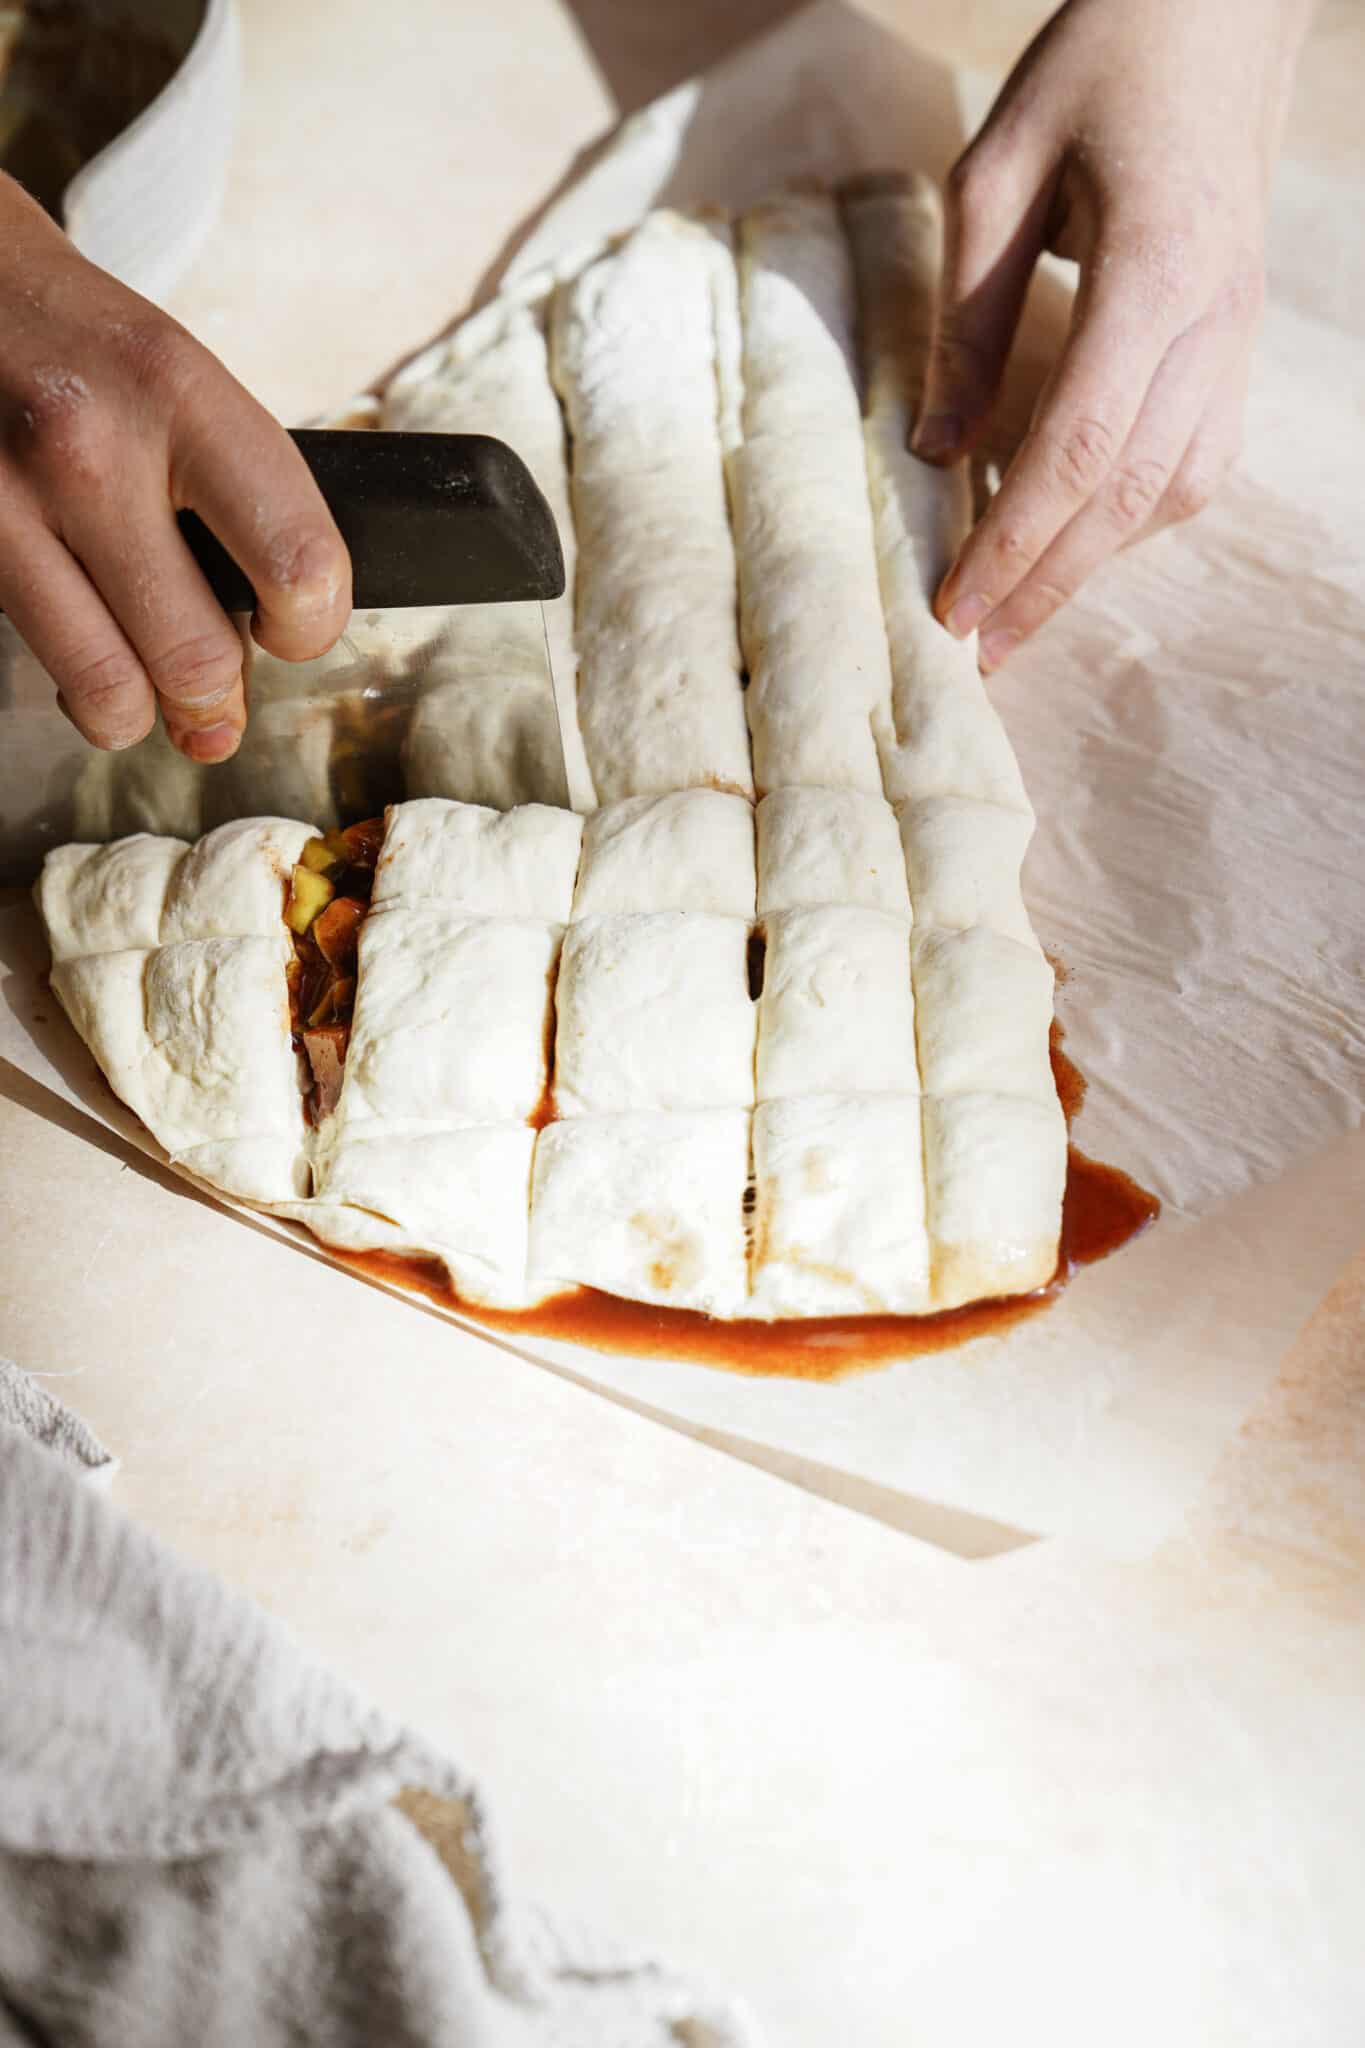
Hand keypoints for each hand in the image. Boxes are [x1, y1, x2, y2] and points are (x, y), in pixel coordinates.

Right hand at [0, 174, 350, 759]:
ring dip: (142, 713)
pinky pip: (41, 665)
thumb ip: (236, 497)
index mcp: (179, 390)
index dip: (310, 626)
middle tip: (216, 689)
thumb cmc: (82, 342)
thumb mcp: (180, 378)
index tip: (292, 627)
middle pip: (198, 655)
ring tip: (151, 690)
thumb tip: (276, 637)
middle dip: (218, 697)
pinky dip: (78, 686)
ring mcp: (6, 496)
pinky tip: (88, 649)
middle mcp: (90, 446)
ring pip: (110, 690)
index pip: (296, 561)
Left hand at [913, 0, 1312, 669]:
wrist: (1220, 9)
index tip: (955, 610)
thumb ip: (967, 317)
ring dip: (1095, 563)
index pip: (1078, 448)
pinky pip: (1200, 456)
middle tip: (978, 654)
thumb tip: (935, 452)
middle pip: (1128, 494)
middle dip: (1048, 585)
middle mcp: (1212, 323)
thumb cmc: (1100, 65)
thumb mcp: (997, 171)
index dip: (1014, 543)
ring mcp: (1238, 336)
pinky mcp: (1239, 339)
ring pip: (1176, 488)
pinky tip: (1081, 536)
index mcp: (1153, 274)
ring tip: (1018, 613)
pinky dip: (1139, 513)